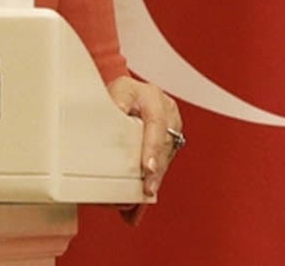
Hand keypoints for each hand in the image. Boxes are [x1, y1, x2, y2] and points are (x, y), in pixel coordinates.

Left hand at [106, 75, 183, 224]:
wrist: (128, 91)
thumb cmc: (120, 92)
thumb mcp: (114, 93)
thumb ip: (115, 106)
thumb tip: (111, 123)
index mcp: (152, 96)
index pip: (156, 124)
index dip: (152, 148)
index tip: (148, 168)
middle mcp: (167, 109)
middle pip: (163, 143)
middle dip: (156, 169)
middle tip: (147, 189)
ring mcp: (172, 124)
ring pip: (166, 154)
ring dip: (157, 175)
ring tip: (146, 193)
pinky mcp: (170, 137)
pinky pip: (165, 159)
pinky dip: (156, 174)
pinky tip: (148, 189)